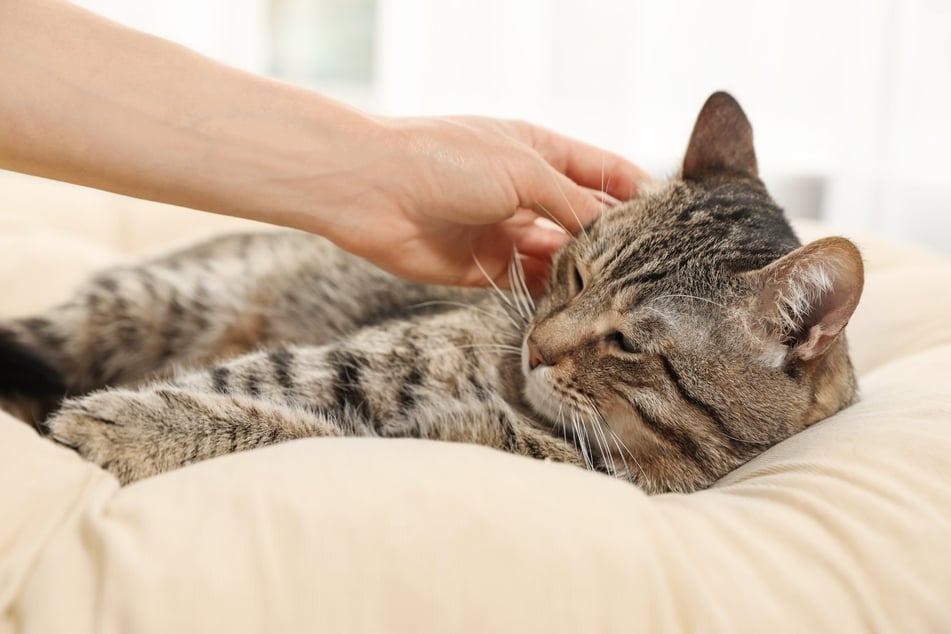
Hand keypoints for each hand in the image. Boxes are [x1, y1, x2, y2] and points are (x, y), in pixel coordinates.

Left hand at [323, 116, 650, 290]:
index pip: (603, 172)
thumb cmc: (444, 161)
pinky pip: (529, 282)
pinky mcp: (484, 266)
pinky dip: (550, 294)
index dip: (638, 192)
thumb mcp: (522, 170)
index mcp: (540, 151)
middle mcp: (526, 191)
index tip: (674, 219)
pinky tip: (575, 307)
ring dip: (584, 273)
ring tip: (615, 295)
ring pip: (560, 256)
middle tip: (648, 269)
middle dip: (614, 241)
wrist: (370, 190)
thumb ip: (571, 201)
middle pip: (584, 219)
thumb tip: (614, 229)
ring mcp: (506, 229)